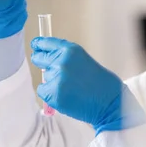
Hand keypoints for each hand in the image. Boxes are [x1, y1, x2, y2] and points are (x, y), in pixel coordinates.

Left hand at [31, 37, 145, 132]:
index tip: (35, 46)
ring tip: (71, 88)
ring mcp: (56, 78)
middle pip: (38, 58)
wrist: (110, 103)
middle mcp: (61, 62)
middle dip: (42, 63)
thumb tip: (48, 58)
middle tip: (53, 71)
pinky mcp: (52, 94)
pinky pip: (42, 91)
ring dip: (52, 82)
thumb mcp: (84, 61)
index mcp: (70, 50)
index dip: (39, 45)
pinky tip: (65, 96)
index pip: (46, 43)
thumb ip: (66, 58)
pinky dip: (50, 94)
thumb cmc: (102, 83)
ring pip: (44, 77)